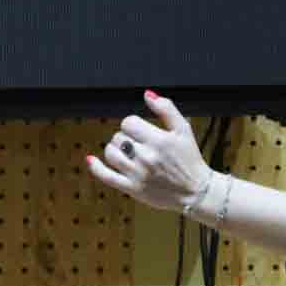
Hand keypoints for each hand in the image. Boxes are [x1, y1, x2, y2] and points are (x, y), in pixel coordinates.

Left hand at [87, 91, 209, 214]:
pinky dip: (95, 167)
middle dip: (126, 137)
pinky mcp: (131, 188)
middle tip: (139, 144)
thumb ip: (167, 109)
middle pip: (118, 137)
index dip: (133, 124)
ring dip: (115, 150)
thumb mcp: (183, 130)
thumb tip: (148, 94)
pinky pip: (106, 176)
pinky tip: (91, 159)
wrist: (195, 191)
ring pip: (110, 153)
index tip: (141, 130)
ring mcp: (137, 174)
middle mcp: (147, 157)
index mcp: (160, 140)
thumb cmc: (189, 159)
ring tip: (128, 153)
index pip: (128, 122)